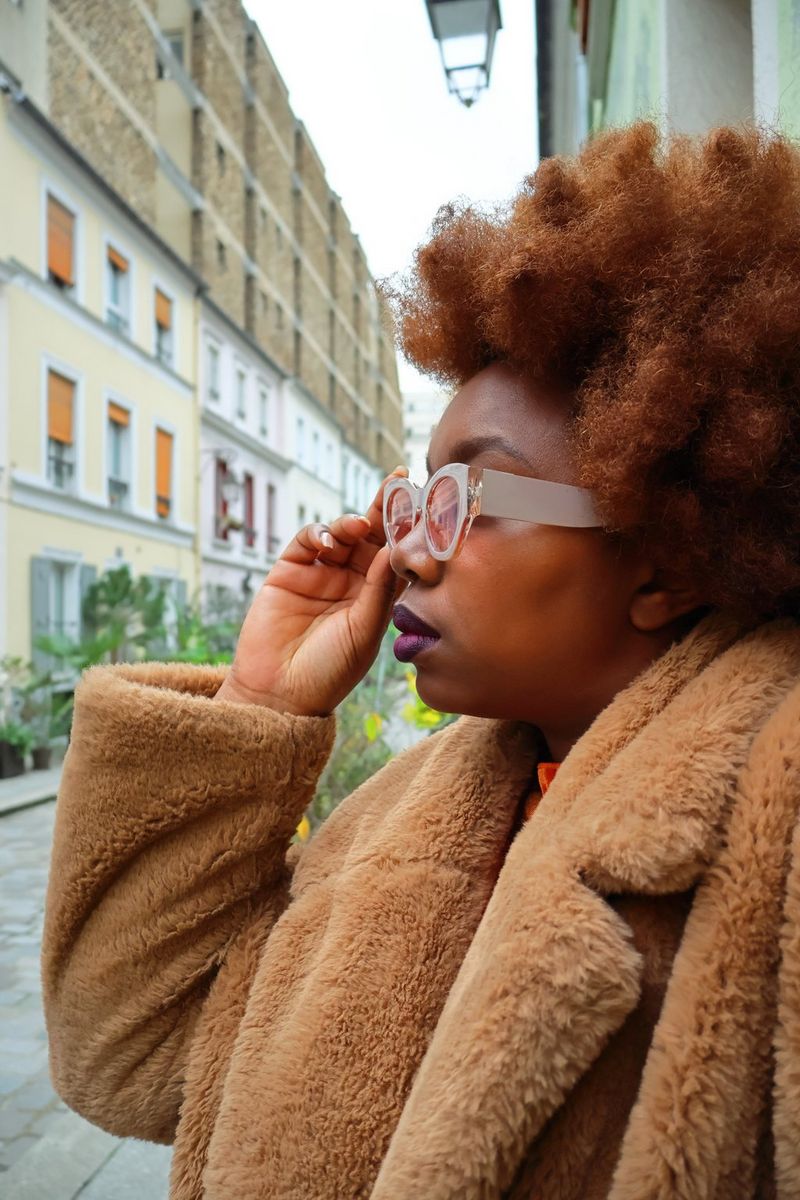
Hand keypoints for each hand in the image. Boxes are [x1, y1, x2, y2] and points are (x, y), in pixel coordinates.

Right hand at [214, 468, 408, 715]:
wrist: (279, 693)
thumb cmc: (330, 672)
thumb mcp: (364, 632)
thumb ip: (379, 590)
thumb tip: (395, 548)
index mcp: (377, 597)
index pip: (396, 555)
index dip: (409, 530)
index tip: (426, 504)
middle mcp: (351, 581)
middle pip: (372, 536)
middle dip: (384, 509)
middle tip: (398, 483)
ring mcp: (320, 574)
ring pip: (341, 534)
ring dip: (352, 523)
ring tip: (359, 524)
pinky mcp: (289, 571)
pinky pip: (307, 541)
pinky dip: (317, 534)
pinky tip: (327, 542)